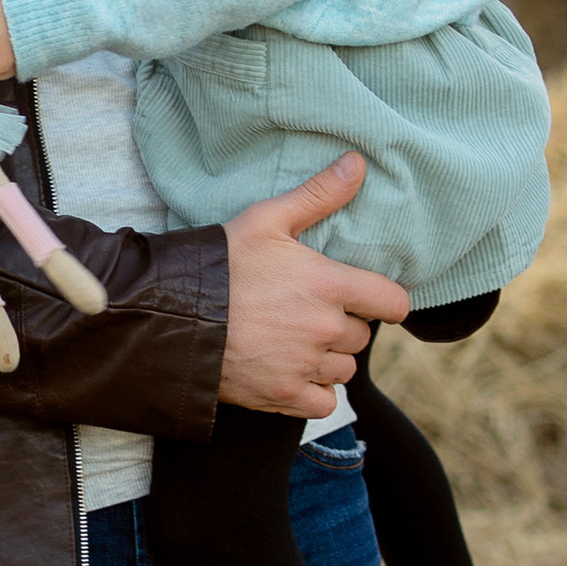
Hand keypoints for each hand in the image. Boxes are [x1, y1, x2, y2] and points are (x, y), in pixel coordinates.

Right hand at [220, 155, 408, 414]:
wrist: (173, 315)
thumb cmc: (221, 264)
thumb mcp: (267, 219)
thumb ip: (318, 194)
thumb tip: (357, 163)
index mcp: (330, 285)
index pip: (393, 303)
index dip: (384, 300)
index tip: (366, 298)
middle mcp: (325, 329)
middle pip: (361, 336)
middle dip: (342, 325)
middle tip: (307, 312)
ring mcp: (305, 366)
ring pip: (343, 369)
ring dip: (328, 358)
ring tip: (295, 341)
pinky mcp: (284, 396)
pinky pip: (324, 403)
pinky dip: (313, 392)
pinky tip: (291, 372)